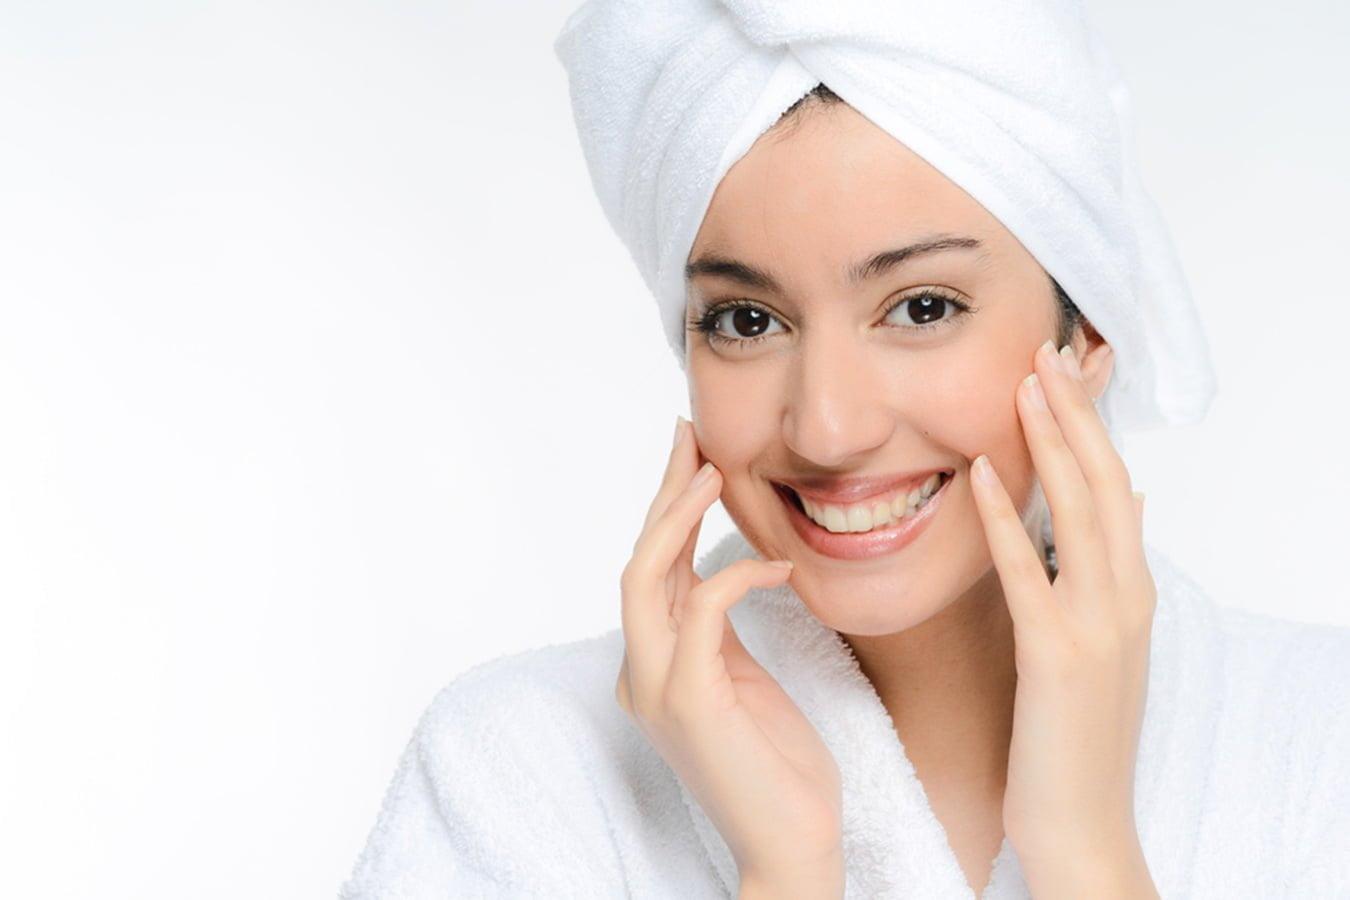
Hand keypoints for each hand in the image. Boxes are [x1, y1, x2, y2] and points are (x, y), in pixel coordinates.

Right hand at [616, 415, 843, 895]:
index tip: (691, 456)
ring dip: (679, 517)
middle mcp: (640, 672)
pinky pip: (704, 613)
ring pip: (646, 577)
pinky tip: (780, 566)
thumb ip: (717, 630)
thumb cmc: (777, 764)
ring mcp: (656, 688)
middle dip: (663, 493)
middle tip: (689, 435)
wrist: (792, 842)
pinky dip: (738, 576)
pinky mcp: (690, 701)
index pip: (650, 570)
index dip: (667, 509)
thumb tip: (718, 572)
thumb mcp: (742, 678)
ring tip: (714, 470)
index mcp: (652, 665)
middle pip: (638, 561)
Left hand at [969, 340, 1158, 897]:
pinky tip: (978, 471)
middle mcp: (1125, 598)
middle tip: (1045, 349)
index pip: (1116, 487)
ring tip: (1022, 382)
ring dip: (1051, 441)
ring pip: (1081, 511)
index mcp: (1130, 592)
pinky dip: (1005, 517)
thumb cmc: (1073, 736)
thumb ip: (1103, 576)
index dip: (1090, 426)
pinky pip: (1027, 572)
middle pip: (1106, 481)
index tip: (1060, 373)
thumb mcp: (1099, 644)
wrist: (1082, 825)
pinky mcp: (1057, 657)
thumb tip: (1123, 510)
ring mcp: (1098, 626)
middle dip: (1076, 412)